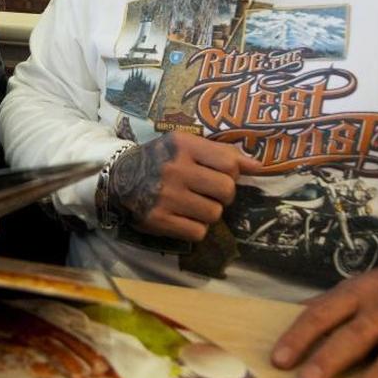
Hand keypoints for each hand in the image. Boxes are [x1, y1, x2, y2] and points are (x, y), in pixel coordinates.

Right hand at [109, 131, 259, 241]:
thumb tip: (259, 166)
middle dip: (222, 195)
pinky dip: (195, 228)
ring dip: (208, 213)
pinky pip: (198, 232)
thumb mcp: (186, 146)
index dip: (232, 173)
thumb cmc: (160, 160)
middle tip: (208, 193)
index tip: (220, 175)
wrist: (119, 177)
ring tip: (193, 205)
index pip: (229, 164)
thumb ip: (222, 154)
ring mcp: (166, 195)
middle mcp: (175, 169)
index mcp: (183, 146)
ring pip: (214, 214)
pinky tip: (183, 218)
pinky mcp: (159, 219)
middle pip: (226, 190)